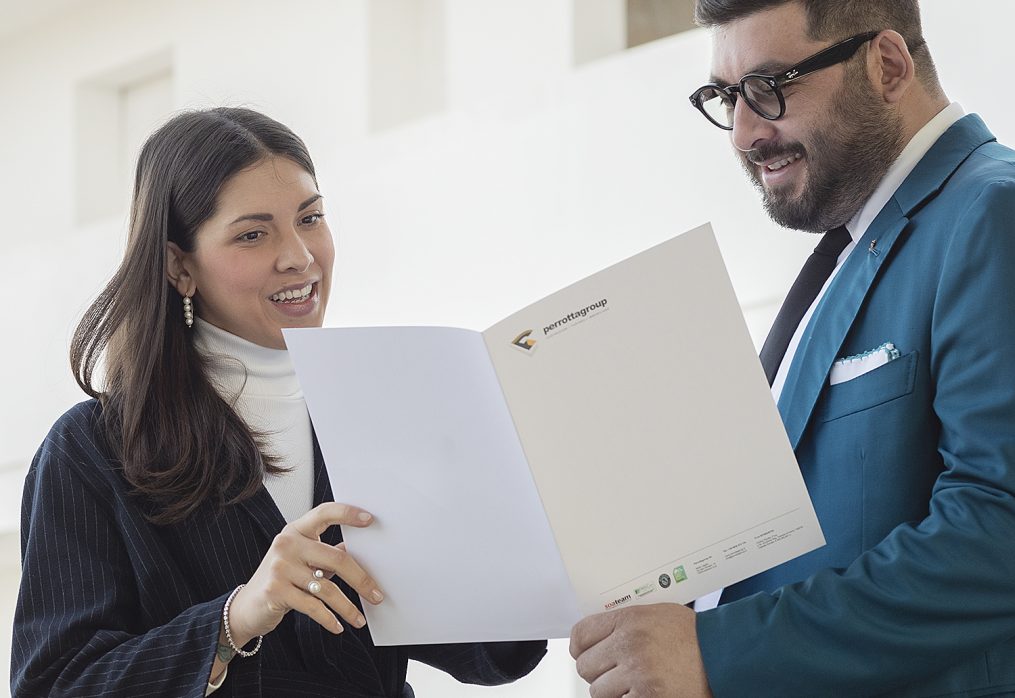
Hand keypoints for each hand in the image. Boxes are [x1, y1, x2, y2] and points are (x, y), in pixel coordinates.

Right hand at [227, 502, 383, 644]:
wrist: (245, 607)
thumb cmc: (282, 580)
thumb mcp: (302, 561)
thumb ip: (328, 554)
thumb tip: (362, 552)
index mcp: (296, 530)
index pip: (324, 513)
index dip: (348, 514)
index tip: (370, 520)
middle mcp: (287, 544)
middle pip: (336, 558)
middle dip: (361, 580)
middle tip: (376, 595)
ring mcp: (279, 567)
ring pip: (327, 588)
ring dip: (347, 607)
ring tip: (359, 618)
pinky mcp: (275, 591)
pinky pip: (313, 606)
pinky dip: (329, 619)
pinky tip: (338, 626)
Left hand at [570, 603, 712, 697]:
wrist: (724, 656)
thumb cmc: (694, 636)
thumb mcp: (655, 614)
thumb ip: (624, 622)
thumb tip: (597, 636)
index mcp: (629, 620)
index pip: (581, 634)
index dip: (580, 647)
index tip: (584, 653)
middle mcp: (629, 644)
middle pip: (585, 666)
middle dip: (598, 672)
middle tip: (616, 671)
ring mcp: (637, 673)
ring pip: (598, 691)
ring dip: (612, 691)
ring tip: (633, 683)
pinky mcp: (647, 697)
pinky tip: (642, 692)